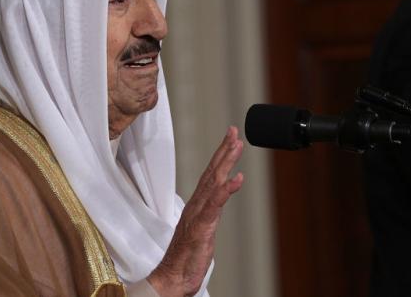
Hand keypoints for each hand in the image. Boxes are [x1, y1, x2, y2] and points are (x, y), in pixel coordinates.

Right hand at [147, 126, 244, 296]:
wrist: (173, 278)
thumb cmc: (186, 257)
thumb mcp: (203, 229)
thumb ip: (210, 212)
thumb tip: (219, 199)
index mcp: (197, 205)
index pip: (210, 175)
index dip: (220, 156)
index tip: (230, 138)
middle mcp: (196, 205)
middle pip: (212, 172)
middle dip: (224, 150)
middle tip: (234, 131)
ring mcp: (197, 215)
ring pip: (213, 183)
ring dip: (225, 162)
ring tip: (236, 145)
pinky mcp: (200, 228)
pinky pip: (214, 206)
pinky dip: (226, 190)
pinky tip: (237, 179)